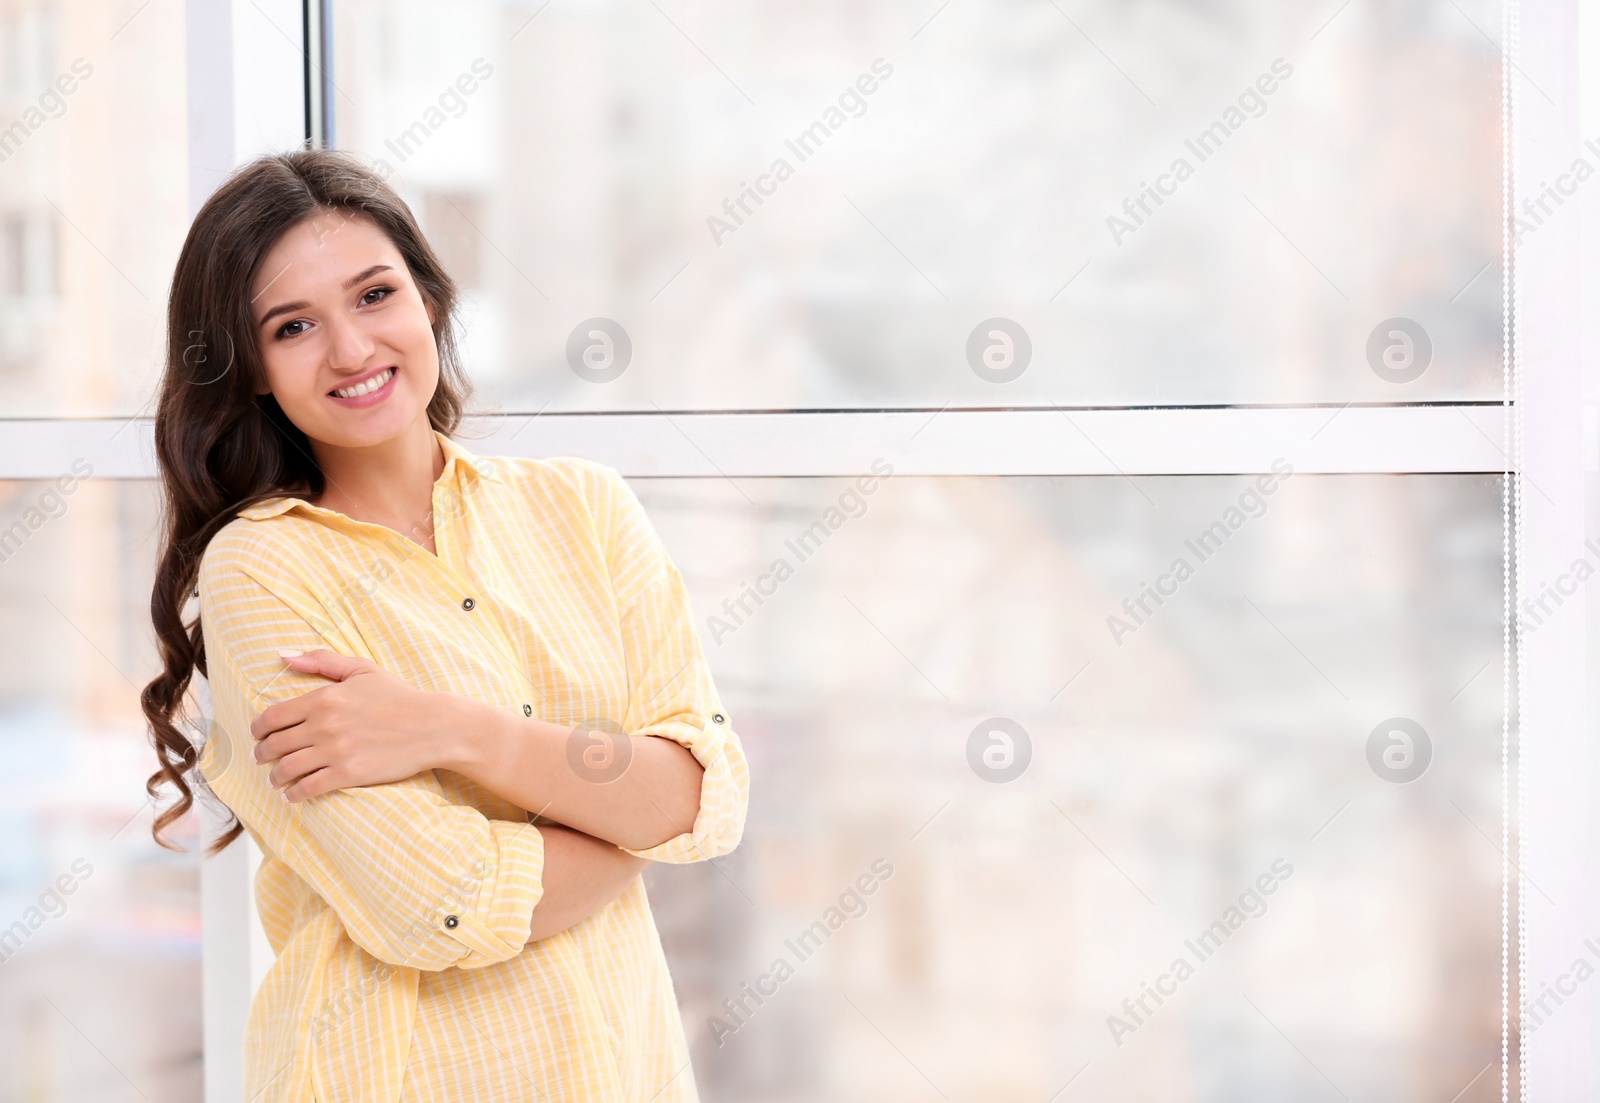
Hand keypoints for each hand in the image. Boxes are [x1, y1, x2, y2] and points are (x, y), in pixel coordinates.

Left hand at [251, 647, 457, 801]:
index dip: (258, 730)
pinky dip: (294, 793)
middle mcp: (324, 724)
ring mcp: (335, 750)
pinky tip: (295, 793)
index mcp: (324, 698)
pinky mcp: (348, 773)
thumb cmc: (399, 697)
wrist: (433, 726)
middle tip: (263, 759)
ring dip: (275, 777)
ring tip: (277, 780)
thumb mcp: (363, 669)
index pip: (272, 716)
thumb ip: (322, 661)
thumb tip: (285, 657)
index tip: (259, 736)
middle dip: (262, 754)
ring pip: (286, 769)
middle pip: (274, 745)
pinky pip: (307, 788)